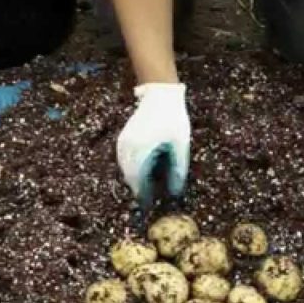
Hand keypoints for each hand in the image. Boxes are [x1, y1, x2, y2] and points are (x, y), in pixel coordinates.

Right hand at [117, 83, 190, 203]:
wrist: (160, 93)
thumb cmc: (173, 118)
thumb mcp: (180, 146)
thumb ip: (177, 170)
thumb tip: (175, 193)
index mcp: (140, 153)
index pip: (139, 184)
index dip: (144, 197)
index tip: (150, 208)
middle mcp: (127, 150)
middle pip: (130, 179)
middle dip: (139, 190)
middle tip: (150, 200)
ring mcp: (122, 143)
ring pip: (126, 170)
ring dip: (135, 180)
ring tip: (148, 188)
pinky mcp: (123, 139)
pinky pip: (125, 161)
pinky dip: (133, 170)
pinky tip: (144, 171)